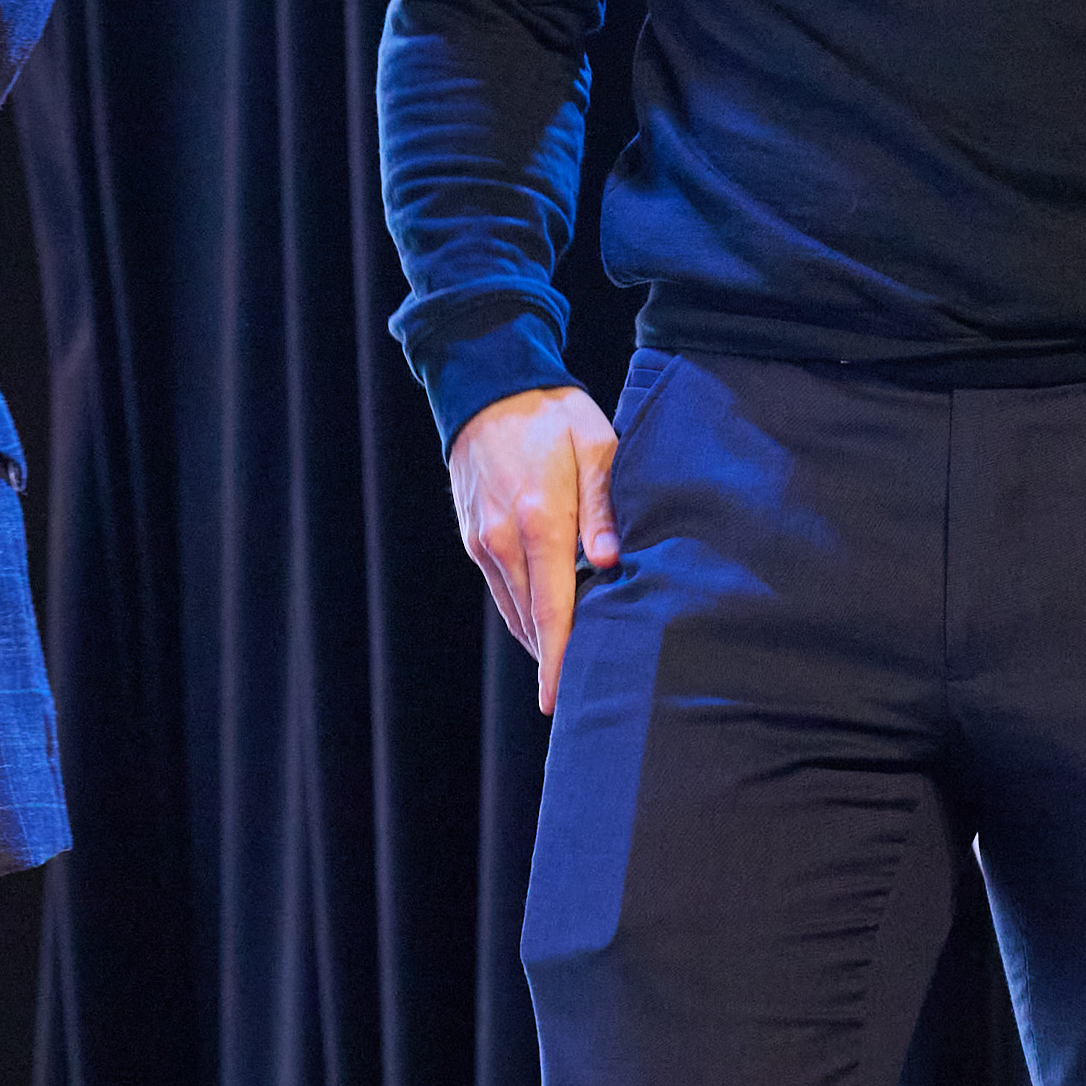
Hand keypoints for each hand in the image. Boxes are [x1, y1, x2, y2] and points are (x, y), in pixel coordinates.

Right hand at [446, 382, 617, 710]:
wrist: (489, 386)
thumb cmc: (555, 415)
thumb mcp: (596, 447)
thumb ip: (603, 508)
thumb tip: (612, 564)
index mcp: (539, 520)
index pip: (553, 608)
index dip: (559, 658)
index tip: (562, 699)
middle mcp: (503, 539)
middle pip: (532, 619)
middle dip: (554, 659)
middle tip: (583, 693)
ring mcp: (482, 540)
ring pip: (514, 609)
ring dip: (540, 639)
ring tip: (568, 666)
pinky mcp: (473, 536)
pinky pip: (501, 589)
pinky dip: (525, 611)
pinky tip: (548, 622)